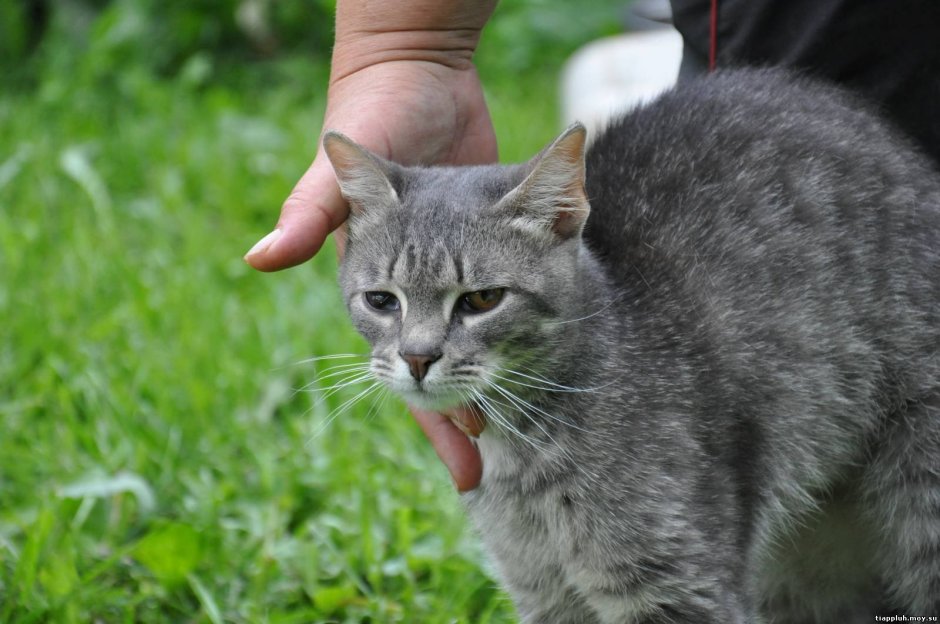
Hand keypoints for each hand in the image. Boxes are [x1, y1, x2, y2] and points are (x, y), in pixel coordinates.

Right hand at [244, 1, 497, 489]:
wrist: (417, 71)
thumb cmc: (375, 109)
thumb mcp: (342, 159)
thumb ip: (313, 210)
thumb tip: (259, 258)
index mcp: (376, 275)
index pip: (404, 358)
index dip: (431, 407)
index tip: (464, 460)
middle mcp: (408, 279)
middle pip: (434, 363)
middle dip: (456, 416)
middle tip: (486, 470)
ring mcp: (445, 263)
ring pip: (464, 341)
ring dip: (482, 385)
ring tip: (510, 430)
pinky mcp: (480, 239)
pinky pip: (493, 295)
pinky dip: (507, 330)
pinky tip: (528, 364)